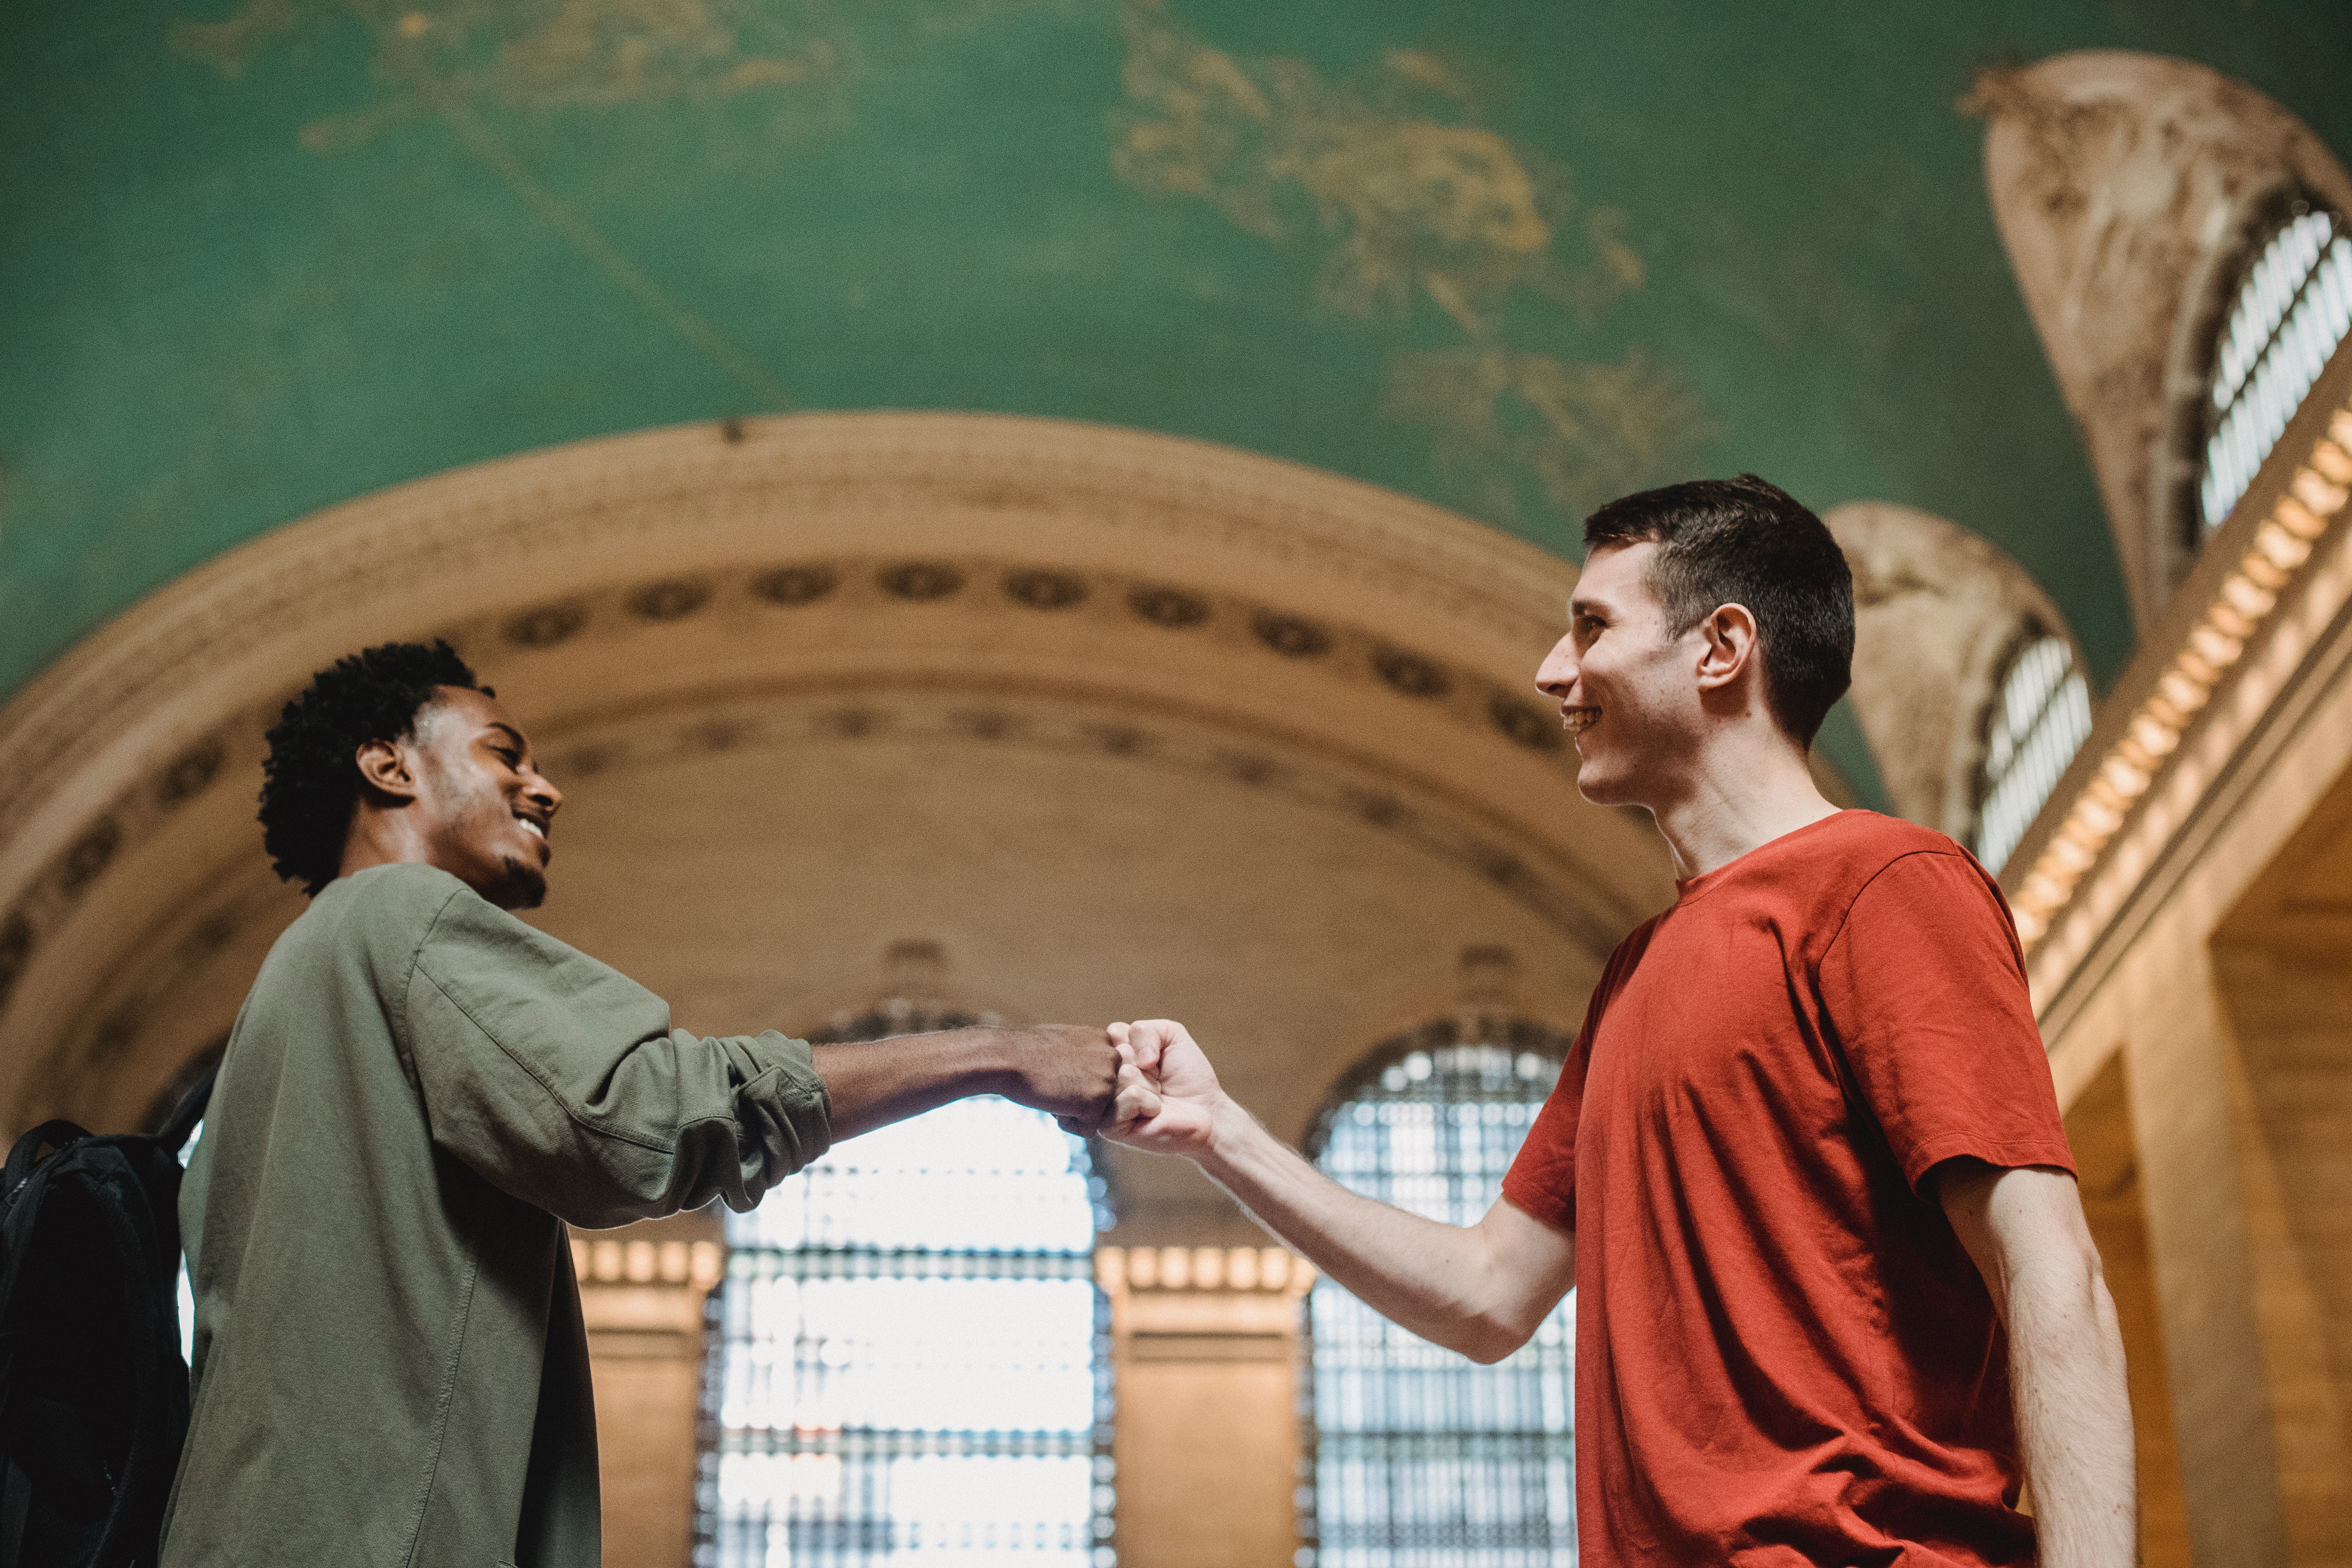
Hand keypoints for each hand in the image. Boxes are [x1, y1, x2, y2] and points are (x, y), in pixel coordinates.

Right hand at [999, 1024, 1122, 1135]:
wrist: (1008, 1058)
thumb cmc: (1026, 1050)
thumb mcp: (1065, 1041)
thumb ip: (1085, 1054)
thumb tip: (1088, 1070)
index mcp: (1105, 1040)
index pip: (1101, 1078)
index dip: (1077, 1082)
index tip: (1057, 1070)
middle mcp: (1113, 1057)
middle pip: (1102, 1097)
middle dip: (1078, 1098)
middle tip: (1054, 1081)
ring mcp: (1108, 1079)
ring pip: (1095, 1114)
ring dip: (1071, 1110)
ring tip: (1052, 1089)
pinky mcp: (1097, 1101)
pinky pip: (1086, 1129)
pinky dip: (1066, 1123)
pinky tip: (1051, 1102)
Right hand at [1103, 1019, 1224, 1154]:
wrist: (1206, 1111)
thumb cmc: (1186, 1075)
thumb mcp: (1171, 1037)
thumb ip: (1145, 1029)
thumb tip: (1137, 1058)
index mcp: (1111, 1056)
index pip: (1114, 1031)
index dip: (1142, 1042)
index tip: (1154, 1059)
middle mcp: (1104, 1079)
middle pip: (1119, 1052)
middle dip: (1148, 1064)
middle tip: (1157, 1080)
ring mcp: (1105, 1104)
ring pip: (1125, 1073)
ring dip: (1151, 1084)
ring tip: (1156, 1097)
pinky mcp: (1111, 1127)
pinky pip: (1132, 1095)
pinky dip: (1151, 1102)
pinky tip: (1154, 1112)